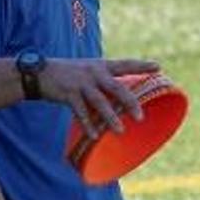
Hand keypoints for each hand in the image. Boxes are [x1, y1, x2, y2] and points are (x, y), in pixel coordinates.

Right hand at [36, 58, 158, 138]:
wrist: (40, 73)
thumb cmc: (70, 75)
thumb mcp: (89, 71)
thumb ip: (105, 81)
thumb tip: (123, 98)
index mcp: (102, 66)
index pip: (125, 64)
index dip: (141, 65)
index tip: (158, 67)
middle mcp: (94, 73)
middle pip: (116, 87)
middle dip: (129, 102)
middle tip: (141, 117)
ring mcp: (81, 83)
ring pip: (100, 102)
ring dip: (110, 117)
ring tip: (120, 130)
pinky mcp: (68, 93)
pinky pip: (80, 111)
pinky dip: (88, 124)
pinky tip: (95, 136)